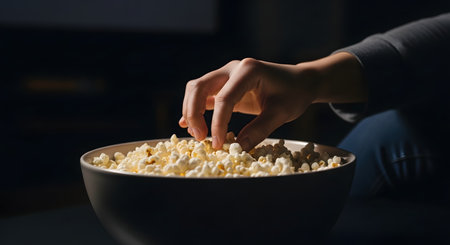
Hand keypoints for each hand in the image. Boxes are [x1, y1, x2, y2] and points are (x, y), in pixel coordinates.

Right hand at [179, 53, 365, 150]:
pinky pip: (203, 94)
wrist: (300, 82)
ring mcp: (226, 74)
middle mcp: (233, 68)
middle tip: (200, 139)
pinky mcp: (225, 85)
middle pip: (200, 87)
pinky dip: (194, 109)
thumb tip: (238, 147)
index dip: (218, 123)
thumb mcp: (281, 113)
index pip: (224, 99)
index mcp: (248, 70)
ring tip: (198, 135)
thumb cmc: (294, 94)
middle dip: (194, 113)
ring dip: (191, 111)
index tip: (218, 145)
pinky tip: (188, 125)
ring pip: (196, 89)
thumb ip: (260, 129)